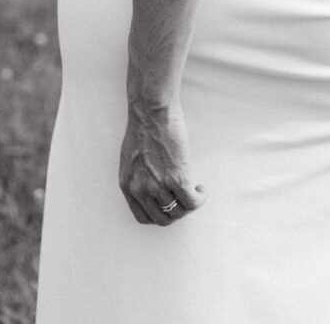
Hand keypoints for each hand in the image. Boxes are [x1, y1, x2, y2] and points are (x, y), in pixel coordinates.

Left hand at [119, 101, 206, 225]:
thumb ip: (138, 176)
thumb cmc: (143, 126)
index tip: (169, 204)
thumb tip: (151, 184)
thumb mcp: (131, 158)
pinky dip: (199, 199)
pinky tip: (201, 189)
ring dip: (189, 204)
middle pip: (163, 218)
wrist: (151, 111)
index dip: (160, 214)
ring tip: (195, 191)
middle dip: (176, 212)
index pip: (144, 217)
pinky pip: (192, 202)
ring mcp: (159, 186)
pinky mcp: (177, 178)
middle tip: (184, 198)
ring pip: (179, 211)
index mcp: (128, 185)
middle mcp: (141, 190)